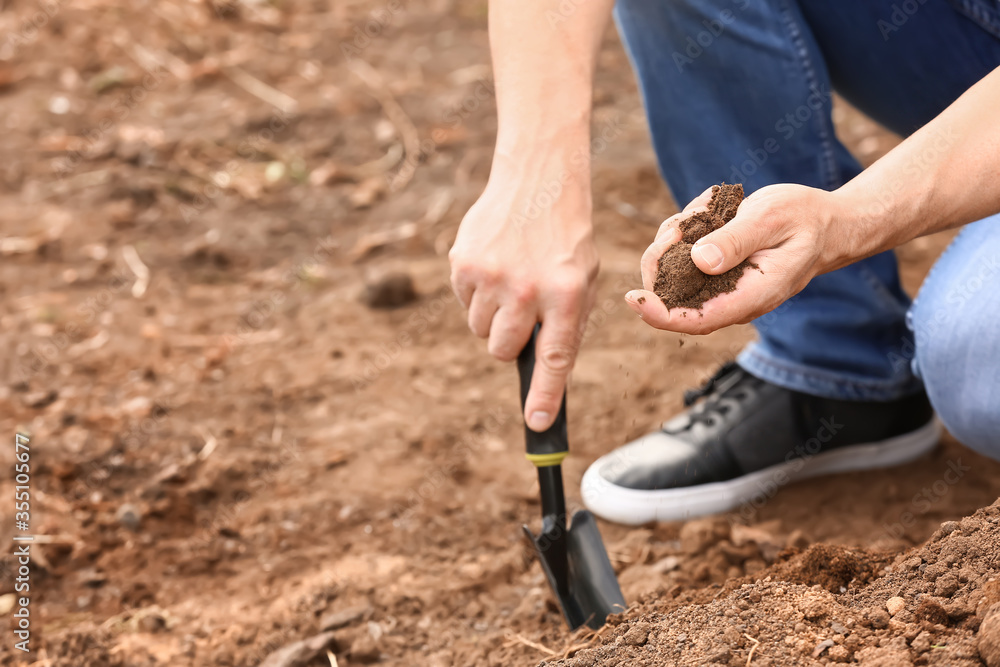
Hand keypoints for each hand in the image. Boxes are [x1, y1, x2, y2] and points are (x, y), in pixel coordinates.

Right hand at [450, 161, 599, 430]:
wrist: (538, 179)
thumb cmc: (566, 237)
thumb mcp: (584, 279)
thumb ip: (566, 325)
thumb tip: (542, 372)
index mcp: (566, 295)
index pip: (554, 360)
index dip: (545, 397)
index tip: (538, 424)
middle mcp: (526, 289)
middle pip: (503, 351)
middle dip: (511, 344)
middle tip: (523, 316)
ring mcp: (490, 276)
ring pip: (480, 330)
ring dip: (494, 317)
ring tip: (512, 281)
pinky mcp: (462, 263)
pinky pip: (464, 303)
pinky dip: (478, 293)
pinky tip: (496, 265)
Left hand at [624, 183, 850, 333]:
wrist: (824, 224)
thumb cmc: (804, 219)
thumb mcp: (772, 218)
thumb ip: (736, 240)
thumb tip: (699, 261)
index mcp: (751, 296)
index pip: (696, 320)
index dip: (660, 314)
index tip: (634, 297)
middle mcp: (731, 300)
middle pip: (672, 297)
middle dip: (661, 259)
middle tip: (680, 223)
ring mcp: (720, 288)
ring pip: (671, 273)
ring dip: (675, 237)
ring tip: (707, 207)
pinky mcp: (712, 273)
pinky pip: (680, 257)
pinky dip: (684, 230)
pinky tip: (709, 209)